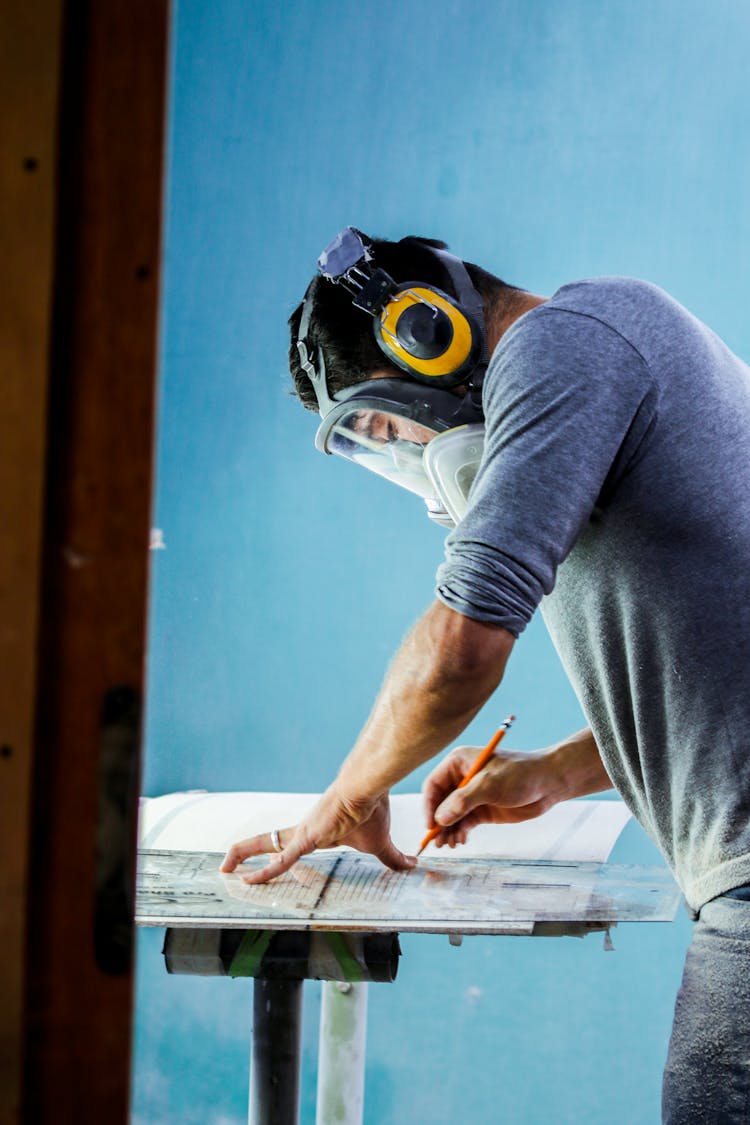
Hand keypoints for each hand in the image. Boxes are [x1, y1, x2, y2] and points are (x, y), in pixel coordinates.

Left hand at [220, 783, 416, 882]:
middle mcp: (303, 831)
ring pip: (264, 844)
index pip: (287, 844)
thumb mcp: (380, 843)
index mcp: (315, 833)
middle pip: (266, 840)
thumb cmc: (372, 810)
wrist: (369, 789)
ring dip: (242, 855)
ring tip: (223, 868)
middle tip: (226, 865)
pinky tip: (248, 879)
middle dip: (245, 852)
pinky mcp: (306, 839)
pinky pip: (281, 859)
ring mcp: (302, 834)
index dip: (273, 854)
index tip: (260, 864)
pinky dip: (264, 871)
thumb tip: (411, 865)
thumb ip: (393, 858)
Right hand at [422, 745, 563, 848]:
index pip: (434, 785)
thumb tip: (439, 819)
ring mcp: (472, 795)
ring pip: (451, 815)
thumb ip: (463, 801)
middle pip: (440, 802)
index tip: (430, 825)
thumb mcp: (489, 785)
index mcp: (458, 762)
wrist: (548, 783)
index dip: (429, 805)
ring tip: (450, 845)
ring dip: (448, 830)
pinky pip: (464, 822)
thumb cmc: (520, 774)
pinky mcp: (482, 809)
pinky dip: (460, 832)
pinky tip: (461, 841)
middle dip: (438, 822)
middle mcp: (461, 778)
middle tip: (437, 842)